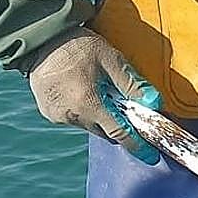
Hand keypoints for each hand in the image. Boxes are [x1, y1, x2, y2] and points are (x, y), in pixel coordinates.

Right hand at [25, 28, 161, 162]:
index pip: (119, 133)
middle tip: (125, 106)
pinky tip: (82, 91)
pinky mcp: (48, 113)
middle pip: (104, 130)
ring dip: (99, 116)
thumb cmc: (80, 46)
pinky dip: (83, 111)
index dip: (137, 145)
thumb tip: (155, 103)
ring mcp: (57, 116)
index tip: (150, 157)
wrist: (42, 40)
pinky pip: (73, 119)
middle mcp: (71, 115)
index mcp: (88, 103)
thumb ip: (133, 84)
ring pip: (88, 125)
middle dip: (118, 124)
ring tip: (99, 91)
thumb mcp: (112, 60)